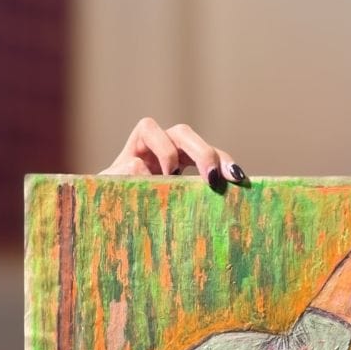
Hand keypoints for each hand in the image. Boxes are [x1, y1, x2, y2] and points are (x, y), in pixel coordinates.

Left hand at [100, 118, 246, 189]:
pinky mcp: (197, 176)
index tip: (168, 175)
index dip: (162, 148)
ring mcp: (181, 160)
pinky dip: (228, 173)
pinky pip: (216, 167)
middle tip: (211, 178)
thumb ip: (120, 177)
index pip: (149, 129)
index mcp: (137, 146)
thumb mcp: (109, 189)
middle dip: (201, 152)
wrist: (122, 220)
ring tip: (235, 179)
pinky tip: (241, 184)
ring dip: (221, 161)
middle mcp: (161, 146)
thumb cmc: (112, 201)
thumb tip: (141, 167)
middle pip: (184, 134)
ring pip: (205, 148)